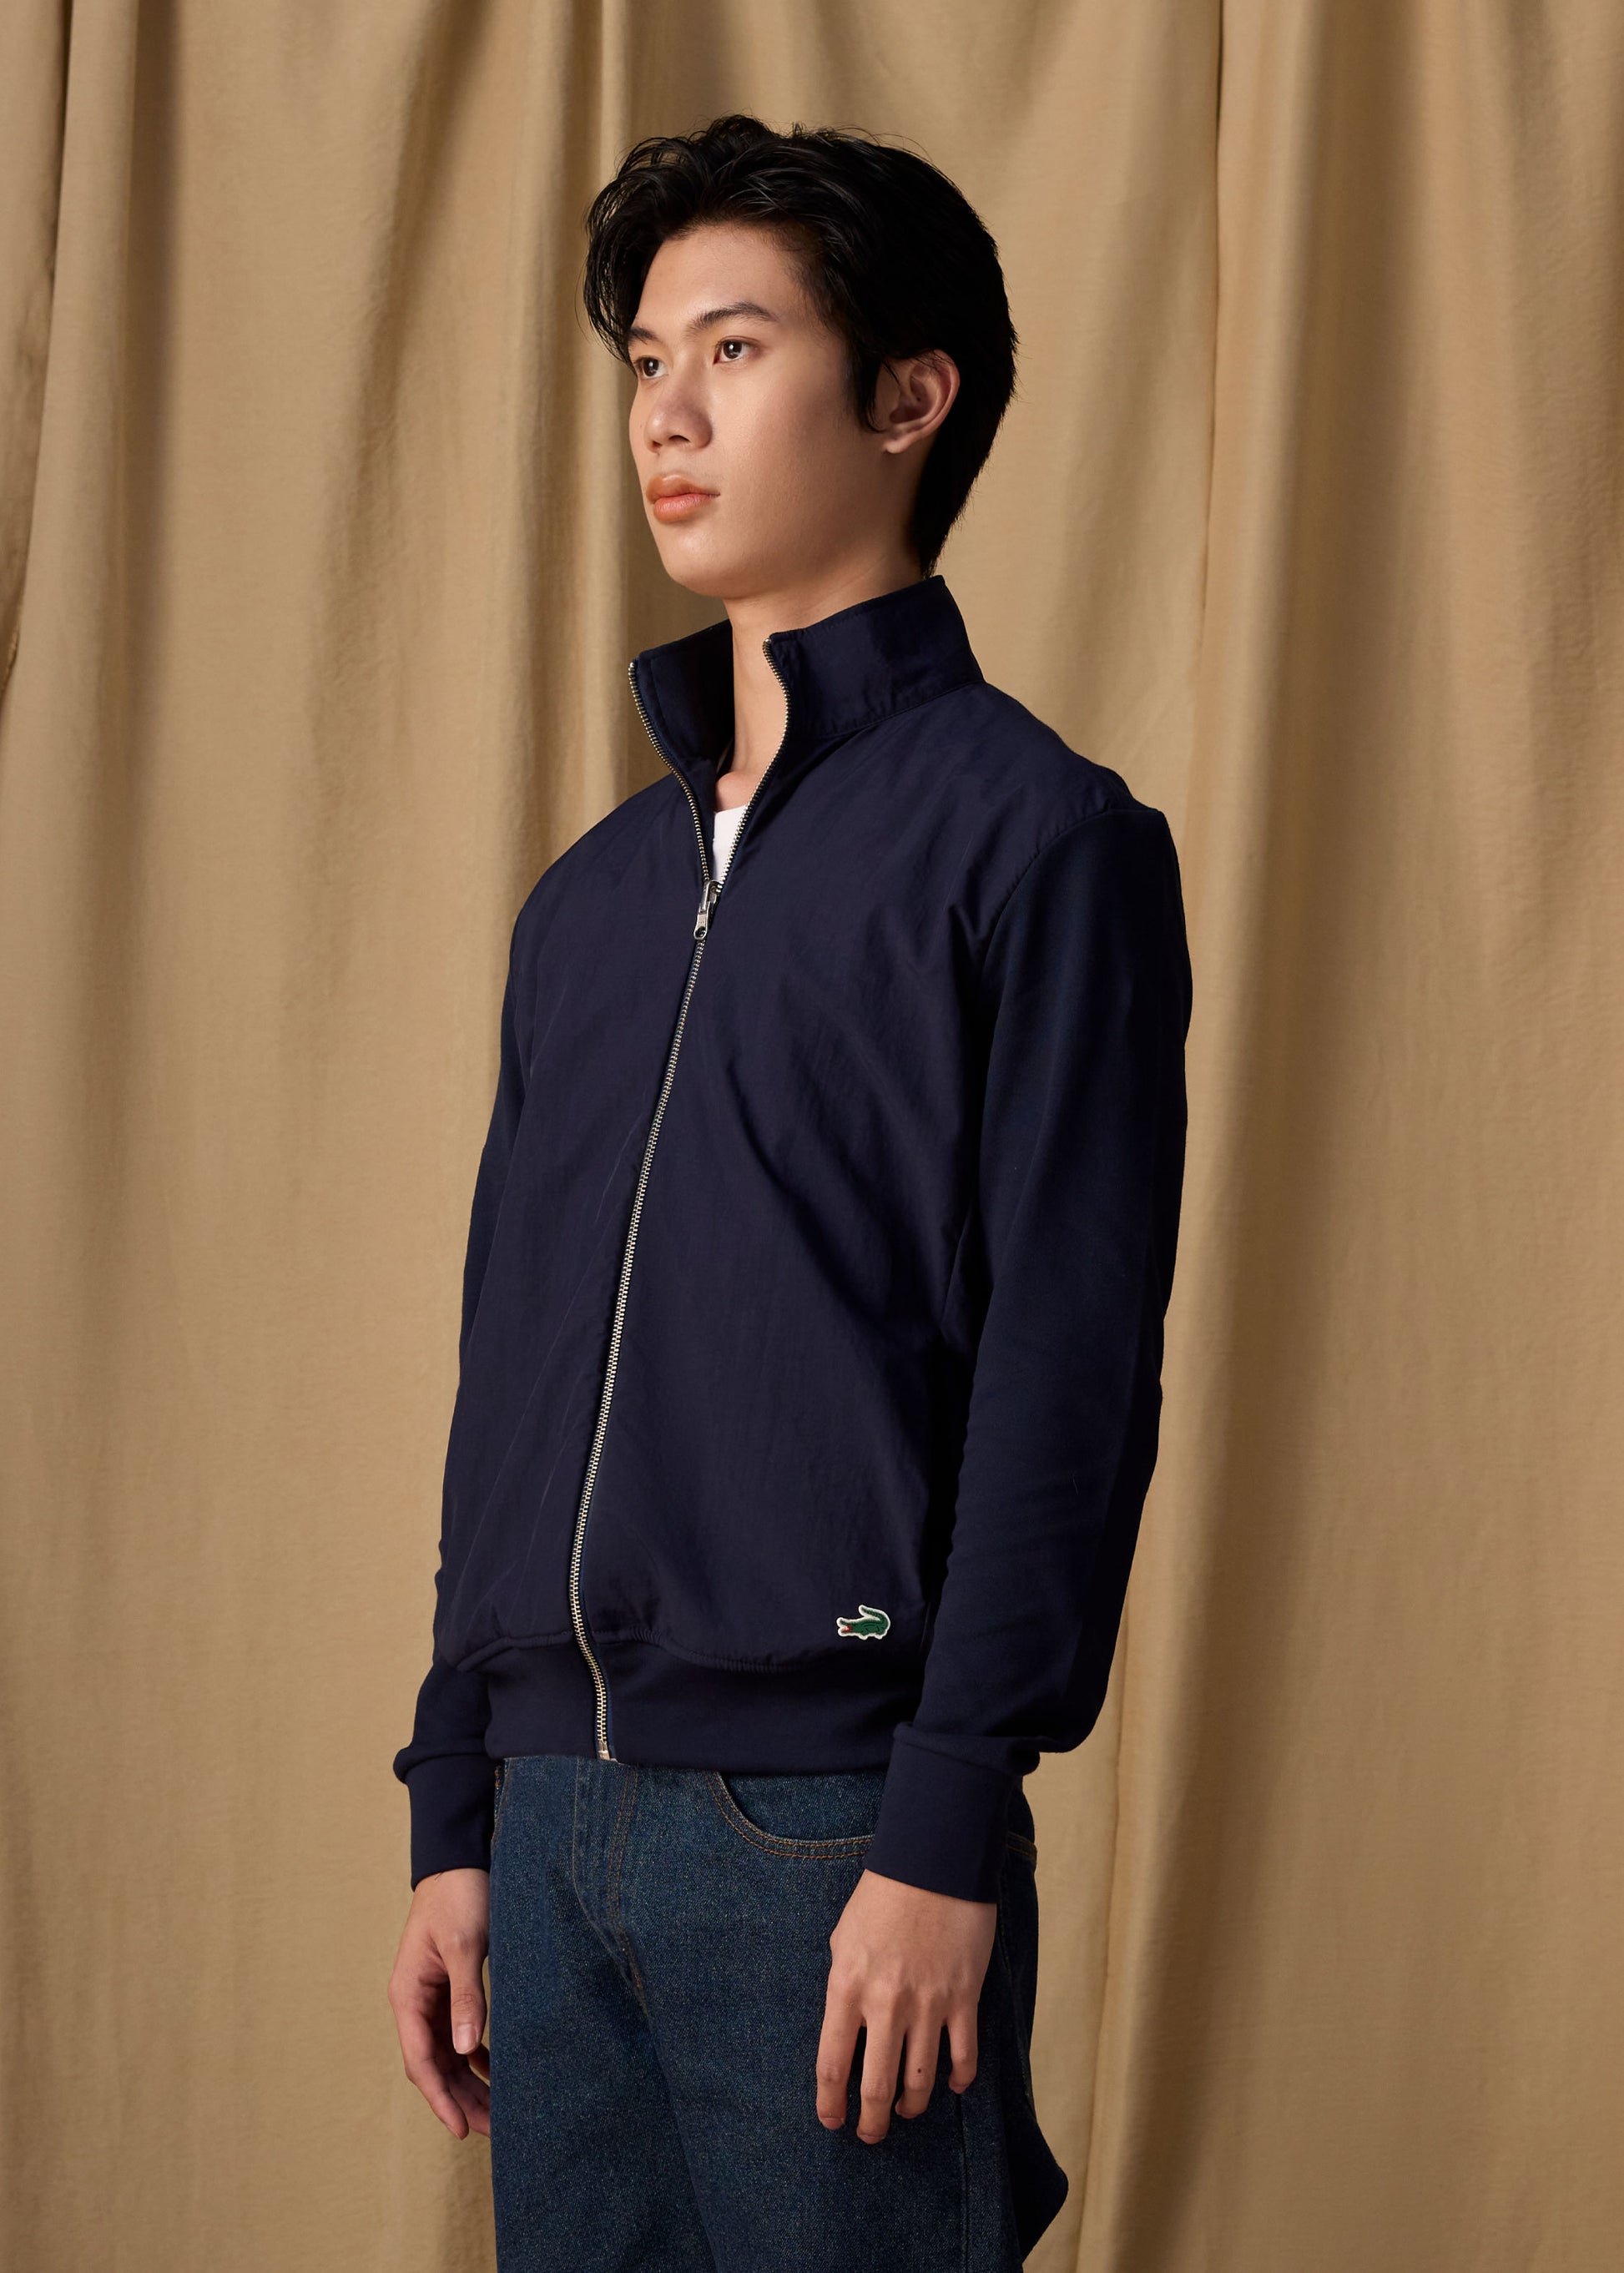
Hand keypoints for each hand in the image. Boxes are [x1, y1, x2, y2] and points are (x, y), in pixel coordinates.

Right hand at [387, 1867, 491, 2137]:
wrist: (460, 1859)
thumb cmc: (460, 1896)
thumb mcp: (466, 1945)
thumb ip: (466, 1996)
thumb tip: (466, 2050)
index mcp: (408, 1994)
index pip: (420, 2061)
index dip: (440, 2098)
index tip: (462, 2129)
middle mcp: (415, 2001)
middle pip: (435, 2065)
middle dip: (461, 2099)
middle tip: (493, 2131)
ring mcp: (431, 1996)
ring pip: (448, 2053)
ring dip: (470, 2082)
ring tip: (499, 2112)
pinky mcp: (450, 1987)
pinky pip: (459, 2034)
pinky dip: (476, 2055)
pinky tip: (496, 2069)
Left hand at [817, 1867, 996, 2142]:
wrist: (933, 1862)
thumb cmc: (882, 1896)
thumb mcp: (844, 1938)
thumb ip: (843, 1985)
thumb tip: (847, 2027)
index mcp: (846, 1986)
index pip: (832, 2063)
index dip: (830, 2102)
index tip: (832, 2121)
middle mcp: (885, 2003)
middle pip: (876, 2086)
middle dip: (872, 2122)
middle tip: (871, 2135)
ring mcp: (928, 2004)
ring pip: (920, 2080)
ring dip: (911, 2105)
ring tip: (906, 2111)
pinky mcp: (963, 1998)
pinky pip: (963, 2056)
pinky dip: (960, 2079)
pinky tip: (954, 2086)